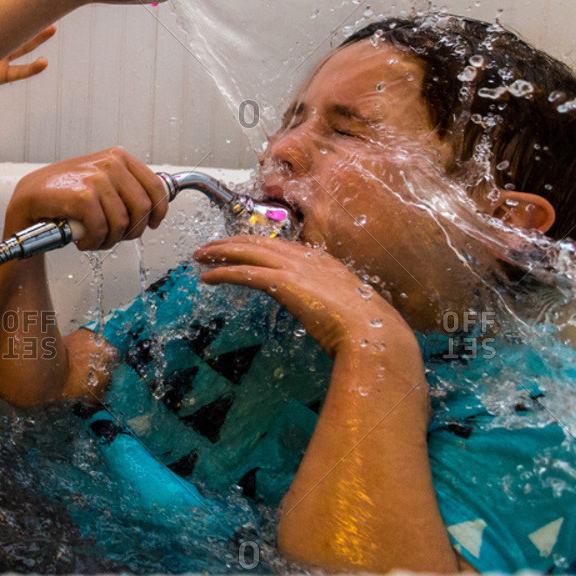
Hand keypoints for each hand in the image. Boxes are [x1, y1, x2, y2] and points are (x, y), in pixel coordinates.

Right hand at [4, 147, 167, 249]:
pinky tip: (83, 241)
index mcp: (118, 157)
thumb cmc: (64, 195)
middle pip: (143, 208)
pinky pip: (101, 229)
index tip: (152, 224)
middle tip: (114, 238)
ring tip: (94, 240)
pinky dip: (93, 242)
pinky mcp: (82, 196)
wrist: (28, 199)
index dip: (159, 211)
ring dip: (109, 240)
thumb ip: (124, 187)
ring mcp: (96, 178)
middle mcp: (110, 163)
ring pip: (122, 223)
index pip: (156, 186)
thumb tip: (155, 206)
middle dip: (131, 231)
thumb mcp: (99, 181)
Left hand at [194, 235, 413, 356]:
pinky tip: (207, 277)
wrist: (375, 334)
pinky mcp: (283, 283)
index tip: (237, 247)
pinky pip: (244, 273)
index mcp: (322, 261)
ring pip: (247, 251)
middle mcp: (307, 258)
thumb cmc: (367, 328)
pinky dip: (223, 272)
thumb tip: (321, 308)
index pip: (279, 245)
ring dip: (220, 252)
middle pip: (257, 242)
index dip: (253, 244)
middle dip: (229, 243)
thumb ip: (329, 301)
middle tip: (208, 248)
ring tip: (200, 256)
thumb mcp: (346, 306)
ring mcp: (295, 268)